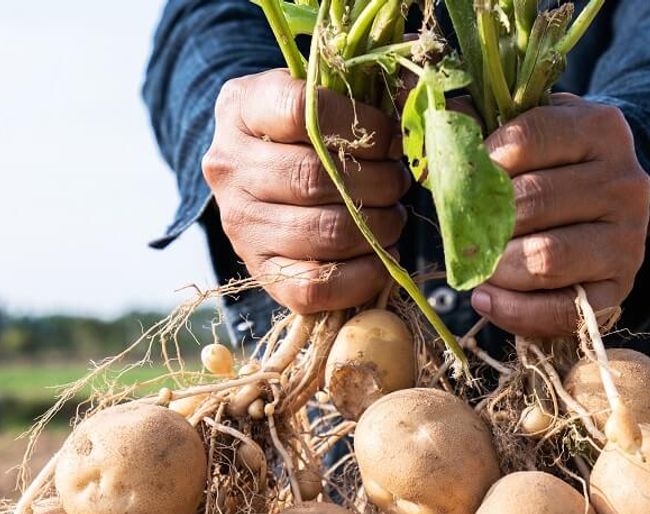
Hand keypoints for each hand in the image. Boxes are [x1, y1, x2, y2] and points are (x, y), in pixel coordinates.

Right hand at [203, 69, 409, 312]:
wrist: (261, 172)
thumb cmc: (306, 128)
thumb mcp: (323, 91)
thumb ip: (365, 91)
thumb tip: (419, 105)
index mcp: (243, 107)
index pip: (304, 111)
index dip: (363, 128)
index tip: (392, 140)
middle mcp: (230, 166)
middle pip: (316, 178)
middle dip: (379, 183)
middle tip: (398, 182)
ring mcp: (240, 223)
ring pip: (324, 234)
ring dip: (378, 228)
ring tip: (392, 217)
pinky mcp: (259, 270)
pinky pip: (314, 286)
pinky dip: (363, 277)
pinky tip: (380, 256)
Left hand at [470, 94, 649, 336]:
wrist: (604, 205)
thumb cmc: (551, 164)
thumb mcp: (526, 130)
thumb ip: (481, 121)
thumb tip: (443, 124)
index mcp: (600, 128)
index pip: (528, 138)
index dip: (482, 160)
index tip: (463, 176)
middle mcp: (625, 181)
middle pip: (532, 202)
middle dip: (482, 221)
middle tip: (460, 229)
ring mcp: (628, 238)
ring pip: (546, 259)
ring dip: (497, 266)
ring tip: (479, 263)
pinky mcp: (620, 287)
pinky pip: (562, 310)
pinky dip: (514, 310)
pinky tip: (486, 297)